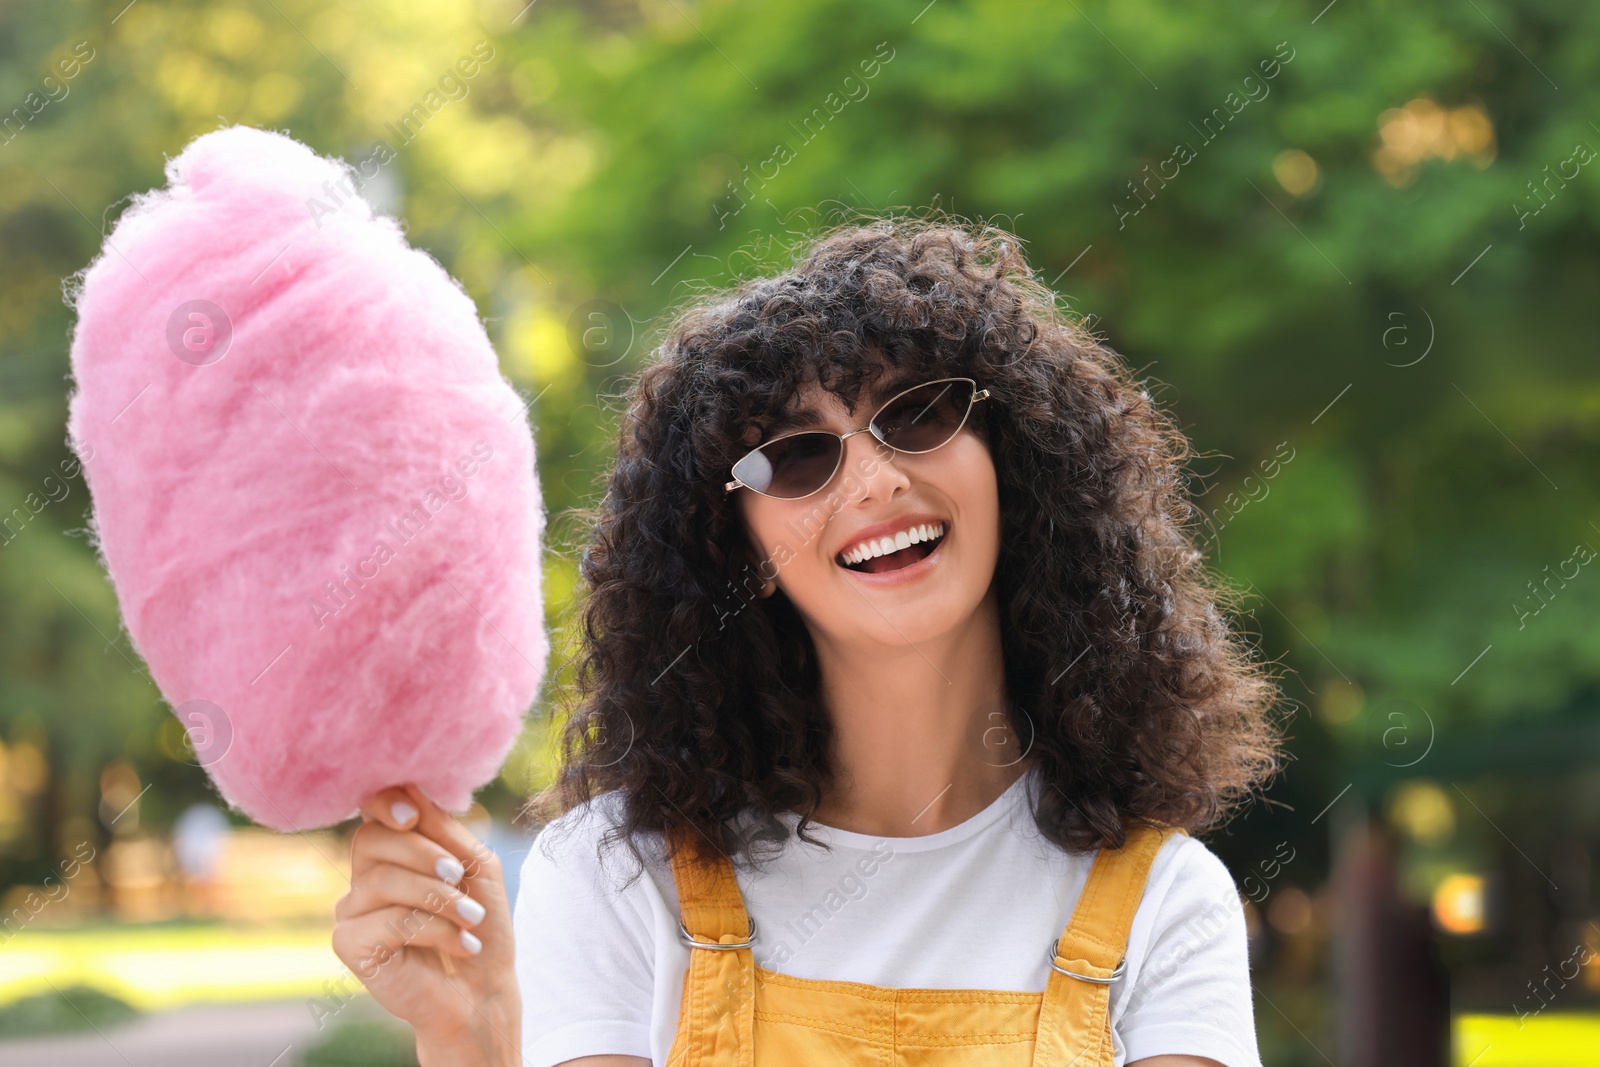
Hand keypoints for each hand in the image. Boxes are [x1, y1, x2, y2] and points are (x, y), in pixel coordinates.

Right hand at [332, 783, 521, 1063]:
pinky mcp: (348, 944)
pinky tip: (457, 944)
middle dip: (424, 854)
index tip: (410, 815)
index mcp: (392, 853)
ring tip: (471, 917)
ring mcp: (351, 911)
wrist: (484, 987)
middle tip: (459, 876)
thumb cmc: (480, 923)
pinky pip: (384, 920)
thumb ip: (442, 829)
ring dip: (436, 897)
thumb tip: (408, 788)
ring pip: (379, 880)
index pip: (371, 813)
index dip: (384, 804)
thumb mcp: (473, 866)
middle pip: (371, 840)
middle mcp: (364, 878)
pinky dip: (430, 929)